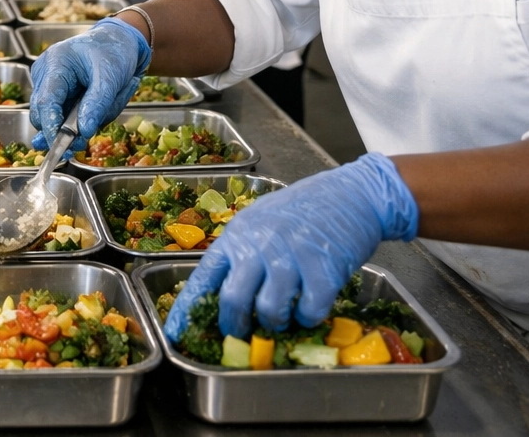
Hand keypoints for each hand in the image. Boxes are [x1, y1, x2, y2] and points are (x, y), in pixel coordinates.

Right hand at [29, 16, 150, 152]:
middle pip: (43, 112)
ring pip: (54, 115)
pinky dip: (77, 118)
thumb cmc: (114, 53)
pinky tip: (94, 109)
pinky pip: (62, 113)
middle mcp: (45, 72)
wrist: (118, 42)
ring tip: (102, 109)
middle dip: (62, 130)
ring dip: (74, 123)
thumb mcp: (111, 78)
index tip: (61, 147)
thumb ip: (97, 105)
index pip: (45, 101)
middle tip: (84, 142)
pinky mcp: (56, 91)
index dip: (50, 127)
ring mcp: (48, 82)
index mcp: (56, 62)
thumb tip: (83, 131)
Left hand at [164, 153, 418, 340]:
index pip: (204, 275)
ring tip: (280, 319)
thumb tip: (223, 296)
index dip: (187, 308)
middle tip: (240, 333)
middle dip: (233, 325)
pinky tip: (309, 310)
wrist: (351, 193)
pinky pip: (308, 310)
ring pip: (269, 310)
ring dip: (273, 324)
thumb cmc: (303, 210)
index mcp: (238, 235)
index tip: (177, 333)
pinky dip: (307, 319)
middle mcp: (259, 245)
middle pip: (232, 299)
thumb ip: (242, 252)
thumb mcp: (260, 222)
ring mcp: (291, 256)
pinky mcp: (323, 269)